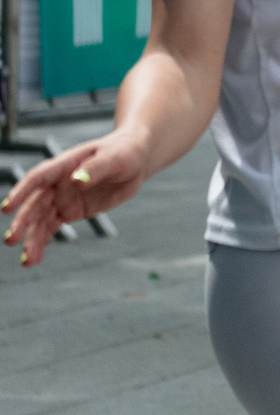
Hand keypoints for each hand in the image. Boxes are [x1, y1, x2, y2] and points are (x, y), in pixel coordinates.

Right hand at [3, 129, 148, 265]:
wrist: (133, 161)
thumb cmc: (123, 153)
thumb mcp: (114, 159)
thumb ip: (95, 169)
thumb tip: (76, 181)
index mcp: (63, 165)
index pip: (37, 178)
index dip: (21, 192)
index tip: (6, 208)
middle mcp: (56, 183)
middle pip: (35, 204)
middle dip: (22, 222)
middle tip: (10, 241)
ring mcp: (61, 198)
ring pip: (41, 220)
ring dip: (32, 239)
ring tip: (27, 261)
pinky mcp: (70, 211)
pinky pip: (51, 226)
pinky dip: (43, 240)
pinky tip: (34, 257)